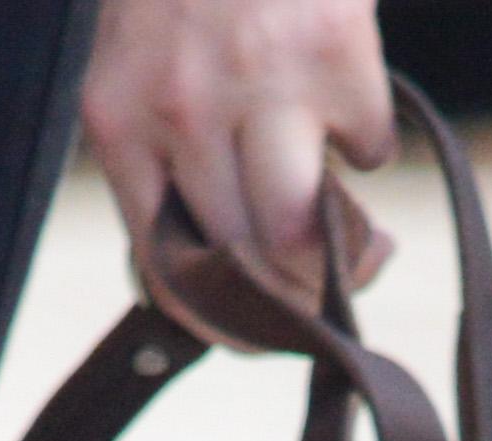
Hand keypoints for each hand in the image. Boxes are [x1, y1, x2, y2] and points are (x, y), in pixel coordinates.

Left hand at [79, 0, 395, 338]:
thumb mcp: (138, 67)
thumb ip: (160, 157)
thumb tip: (223, 270)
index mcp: (120, 121)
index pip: (168, 270)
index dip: (224, 323)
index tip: (261, 335)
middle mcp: (183, 109)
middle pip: (246, 263)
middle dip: (297, 293)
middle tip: (327, 286)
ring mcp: (260, 82)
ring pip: (308, 231)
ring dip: (346, 247)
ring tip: (358, 232)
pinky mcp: (335, 54)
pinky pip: (370, 151)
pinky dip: (369, 144)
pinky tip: (347, 107)